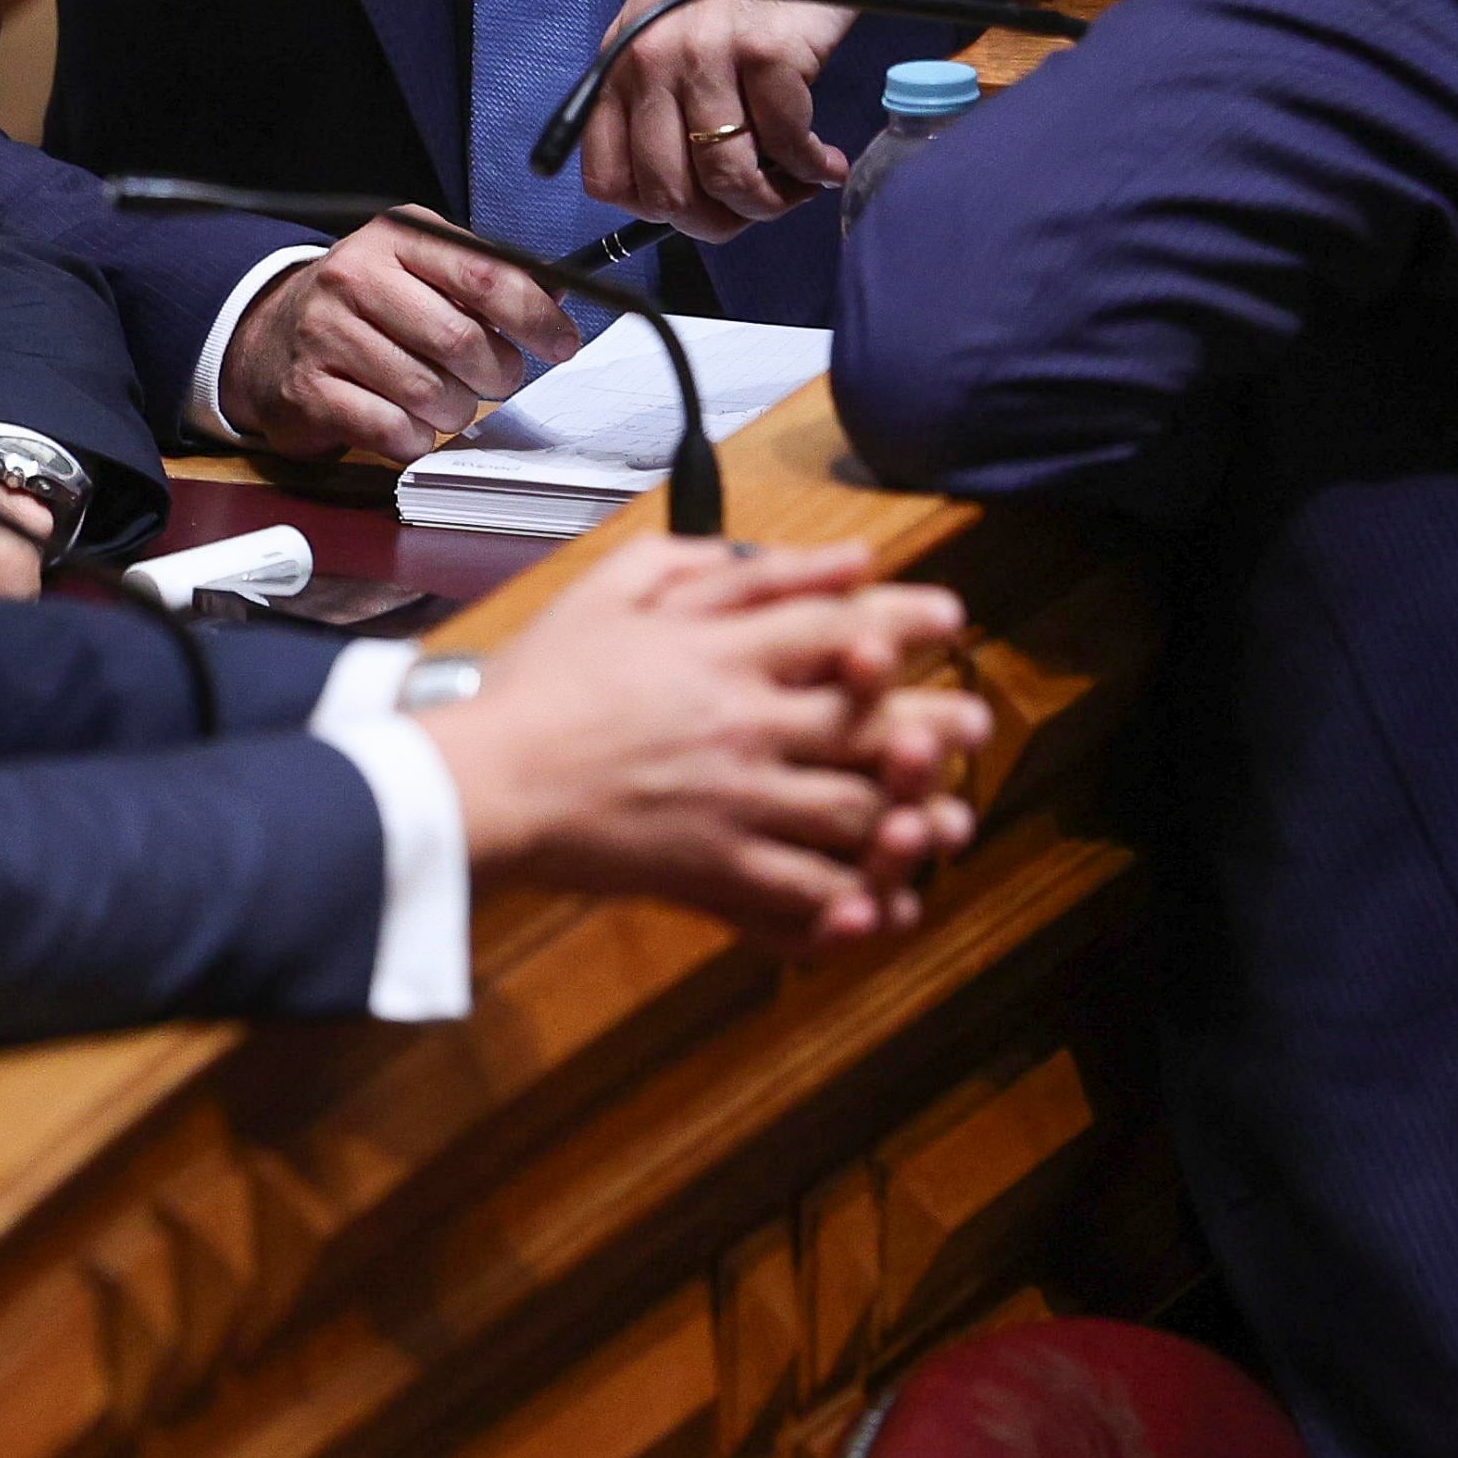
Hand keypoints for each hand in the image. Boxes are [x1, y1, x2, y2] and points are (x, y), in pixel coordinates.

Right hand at [219, 215, 583, 461]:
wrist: (269, 337)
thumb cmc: (366, 307)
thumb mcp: (421, 269)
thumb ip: (484, 278)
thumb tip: (555, 295)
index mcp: (397, 237)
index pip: (485, 273)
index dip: (535, 315)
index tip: (560, 342)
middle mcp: (356, 276)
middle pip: (461, 340)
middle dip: (497, 372)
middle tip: (496, 378)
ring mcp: (325, 332)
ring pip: (429, 391)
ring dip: (456, 410)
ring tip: (448, 401)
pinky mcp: (308, 389)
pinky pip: (390, 429)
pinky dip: (415, 439)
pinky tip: (411, 425)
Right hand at [423, 536, 990, 955]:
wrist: (484, 781)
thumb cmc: (540, 682)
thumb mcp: (617, 588)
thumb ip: (716, 564)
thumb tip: (814, 555)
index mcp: (720, 652)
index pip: (839, 625)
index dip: (906, 617)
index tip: (949, 617)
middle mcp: (742, 722)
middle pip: (869, 720)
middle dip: (934, 723)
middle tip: (973, 723)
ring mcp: (732, 800)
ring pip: (853, 809)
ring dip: (911, 814)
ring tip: (948, 817)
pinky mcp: (711, 867)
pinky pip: (800, 889)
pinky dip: (849, 900)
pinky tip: (881, 901)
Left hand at [582, 0, 882, 236]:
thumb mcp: (676, 11)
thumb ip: (666, 85)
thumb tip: (688, 178)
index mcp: (622, 55)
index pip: (608, 178)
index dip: (660, 213)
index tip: (704, 207)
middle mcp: (652, 58)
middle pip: (667, 193)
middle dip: (721, 221)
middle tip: (762, 204)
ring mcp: (708, 54)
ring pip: (727, 178)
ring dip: (773, 201)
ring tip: (800, 183)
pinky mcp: (770, 51)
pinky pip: (787, 144)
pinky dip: (812, 169)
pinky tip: (826, 160)